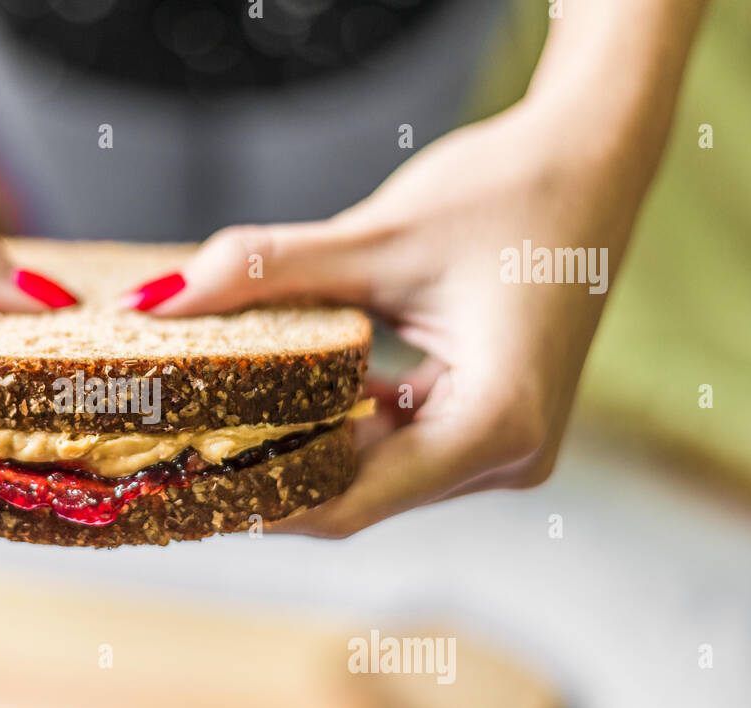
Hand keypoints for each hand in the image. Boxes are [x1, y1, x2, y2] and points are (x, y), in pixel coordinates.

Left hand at [126, 103, 654, 536]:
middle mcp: (508, 455)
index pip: (351, 504)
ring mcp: (502, 445)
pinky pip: (396, 442)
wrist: (593, 159)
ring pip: (373, 470)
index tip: (182, 486)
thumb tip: (157, 301)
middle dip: (269, 470)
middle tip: (176, 450)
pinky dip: (340, 421)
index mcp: (495, 425)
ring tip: (211, 419)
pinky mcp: (487, 421)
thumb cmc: (510, 192)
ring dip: (300, 444)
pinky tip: (282, 392)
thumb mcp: (378, 237)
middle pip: (358, 492)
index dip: (261, 501)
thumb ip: (266, 270)